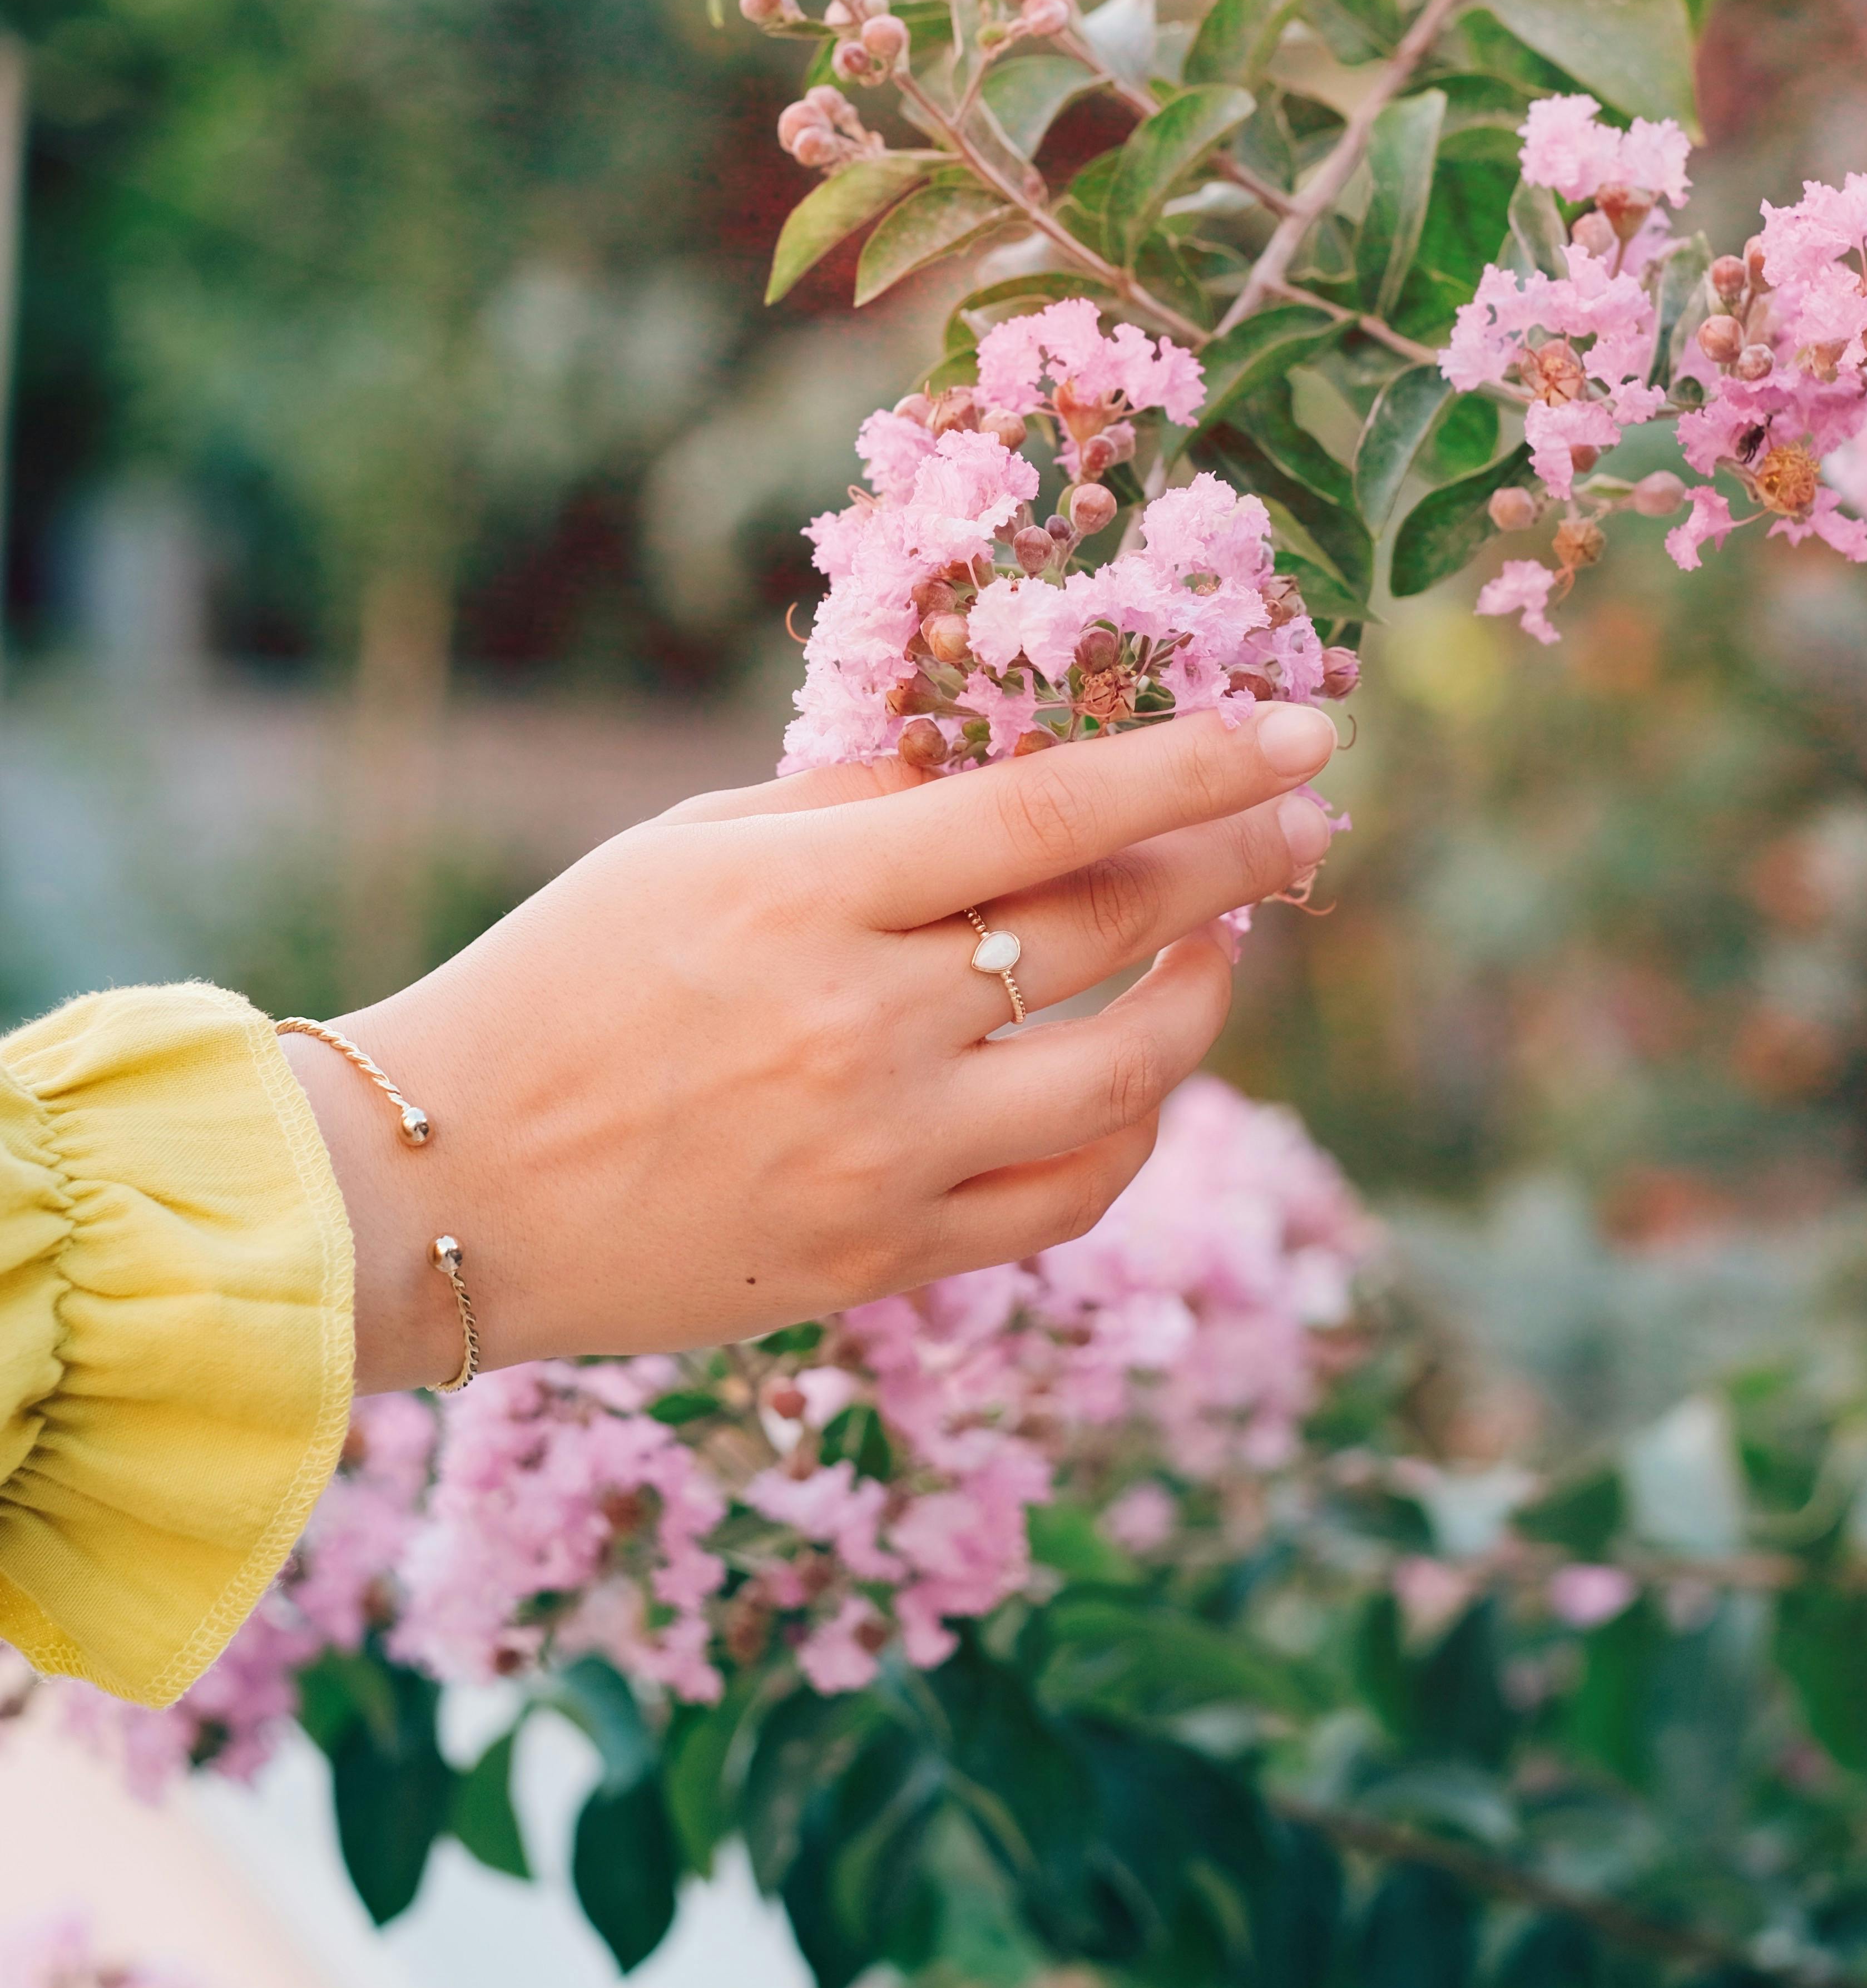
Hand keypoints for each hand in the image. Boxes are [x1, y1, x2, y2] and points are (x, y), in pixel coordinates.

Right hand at [281, 703, 1339, 1391]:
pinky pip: (1066, 1197)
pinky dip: (1132, 1131)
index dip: (1199, 764)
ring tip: (1224, 945)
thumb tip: (1002, 776)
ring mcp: (882, 1155)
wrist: (440, 1190)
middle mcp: (864, 1023)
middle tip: (1304, 823)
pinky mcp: (881, 1257)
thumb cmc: (556, 985)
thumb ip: (850, 810)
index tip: (1301, 729)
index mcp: (807, 894)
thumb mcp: (683, 850)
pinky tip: (1144, 1080)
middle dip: (1238, 863)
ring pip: (1125, 1079)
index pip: (1054, 810)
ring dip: (1203, 999)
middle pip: (1115, 929)